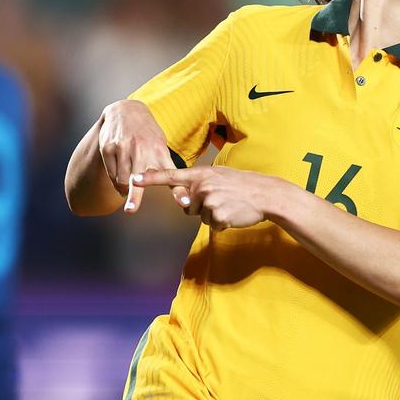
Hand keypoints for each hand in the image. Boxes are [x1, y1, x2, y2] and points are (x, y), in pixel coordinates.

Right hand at [97, 100, 184, 212]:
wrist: (126, 111)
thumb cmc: (148, 136)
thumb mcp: (161, 147)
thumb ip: (165, 169)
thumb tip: (180, 196)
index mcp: (160, 152)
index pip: (171, 176)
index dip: (178, 191)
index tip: (184, 203)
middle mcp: (142, 150)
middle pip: (139, 180)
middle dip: (135, 196)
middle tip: (131, 210)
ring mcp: (124, 149)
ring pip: (122, 181)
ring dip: (125, 190)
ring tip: (127, 190)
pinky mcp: (108, 148)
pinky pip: (111, 173)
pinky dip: (116, 180)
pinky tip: (120, 176)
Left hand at [133, 166, 289, 230]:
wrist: (265, 194)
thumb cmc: (242, 185)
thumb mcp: (219, 176)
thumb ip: (200, 184)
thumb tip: (186, 201)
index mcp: (201, 174)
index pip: (170, 176)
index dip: (150, 178)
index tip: (134, 178)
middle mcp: (202, 186)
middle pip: (187, 206)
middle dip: (201, 207)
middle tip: (221, 199)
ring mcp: (210, 201)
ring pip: (201, 217)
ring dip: (214, 215)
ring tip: (230, 205)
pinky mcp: (218, 215)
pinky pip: (213, 225)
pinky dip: (223, 223)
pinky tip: (234, 213)